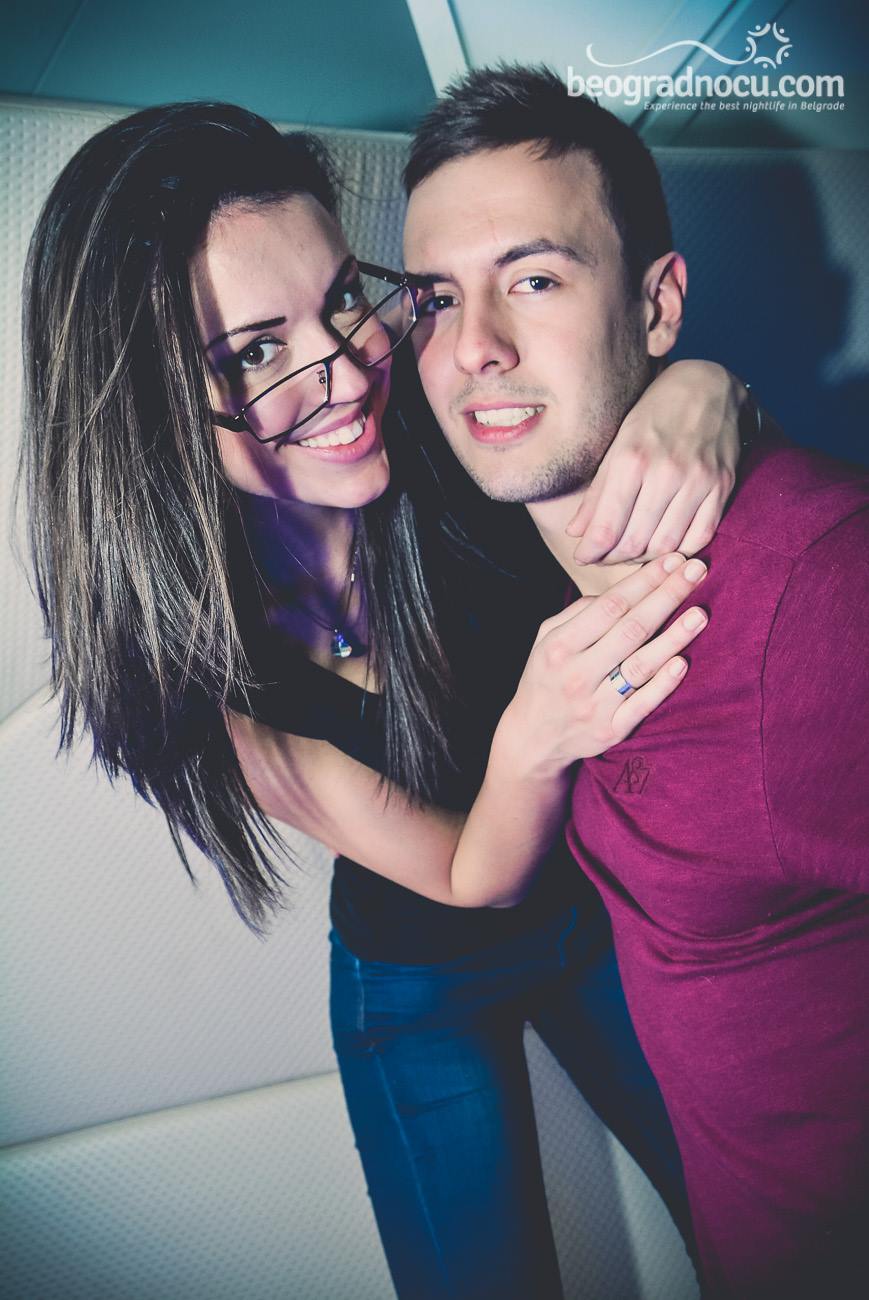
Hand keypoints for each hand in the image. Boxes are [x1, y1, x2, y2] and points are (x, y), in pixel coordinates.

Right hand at [497, 553, 707, 778]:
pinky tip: (683, 661)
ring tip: (700, 614)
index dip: (645, 580)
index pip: (610, 605)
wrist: (533, 738)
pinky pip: (643, 704)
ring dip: (674, 638)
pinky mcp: (611, 731)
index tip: (673, 560)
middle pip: (631, 629)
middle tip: (697, 570)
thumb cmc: (546, 678)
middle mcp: (577, 674)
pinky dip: (664, 683)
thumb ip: (579, 613)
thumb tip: (622, 592)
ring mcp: (595, 705)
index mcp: (559, 646)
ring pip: (641, 666)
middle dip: (667, 596)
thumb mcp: (546, 640)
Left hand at [566, 361, 747, 564]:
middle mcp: (666, 472)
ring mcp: (698, 481)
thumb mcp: (617, 445)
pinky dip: (680, 551)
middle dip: (614, 558)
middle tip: (604, 558)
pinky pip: (700, 536)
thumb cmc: (654, 414)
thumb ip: (597, 493)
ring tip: (631, 554)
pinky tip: (665, 547)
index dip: (591, 551)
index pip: (606, 526)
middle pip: (635, 541)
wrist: (708, 387)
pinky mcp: (722, 486)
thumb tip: (575, 532)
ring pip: (667, 545)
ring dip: (645, 559)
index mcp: (632, 459)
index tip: (583, 557)